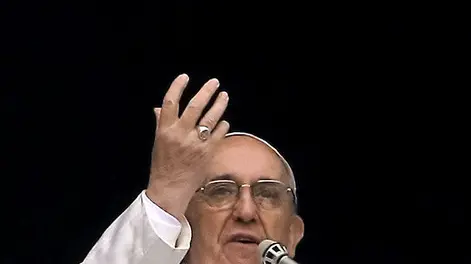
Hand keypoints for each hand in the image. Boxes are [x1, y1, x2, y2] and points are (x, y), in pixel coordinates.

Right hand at [146, 74, 229, 218]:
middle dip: (206, 91)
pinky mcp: (208, 152)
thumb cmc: (163, 164)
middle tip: (214, 82)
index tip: (185, 77)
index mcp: (165, 130)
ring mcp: (196, 144)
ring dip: (219, 104)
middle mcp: (181, 135)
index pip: (170, 102)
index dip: (177, 87)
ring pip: (211, 118)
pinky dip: (222, 125)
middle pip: (195, 106)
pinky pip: (220, 133)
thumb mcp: (158, 141)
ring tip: (224, 96)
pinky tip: (223, 121)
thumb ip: (161, 123)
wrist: (171, 188)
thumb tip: (159, 107)